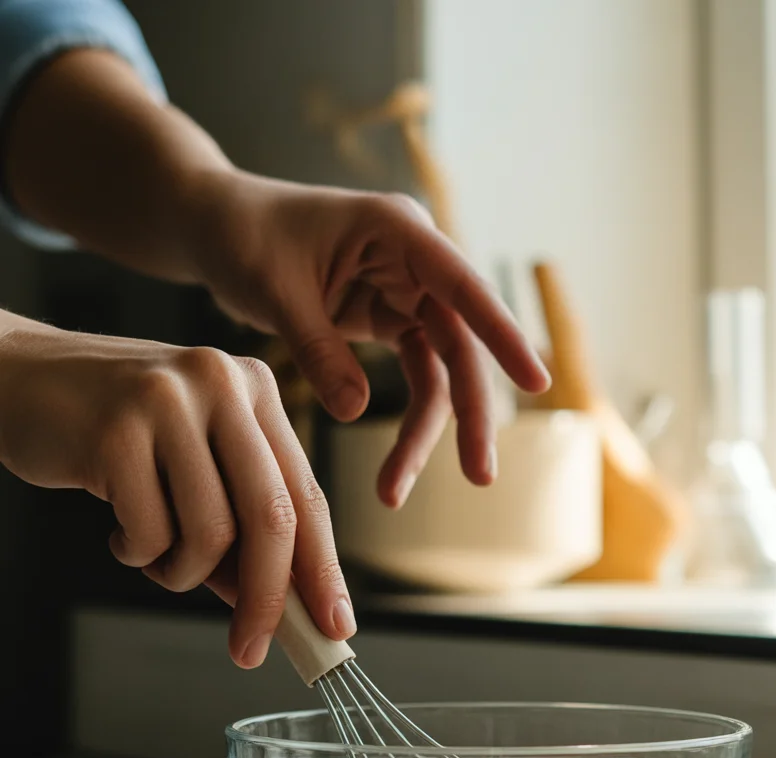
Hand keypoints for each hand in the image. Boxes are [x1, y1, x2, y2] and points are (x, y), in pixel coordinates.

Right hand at [0, 320, 352, 666]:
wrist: (20, 380)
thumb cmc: (117, 433)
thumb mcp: (195, 465)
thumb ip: (240, 527)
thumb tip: (282, 609)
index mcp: (256, 389)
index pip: (307, 495)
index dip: (324, 569)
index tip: (335, 626)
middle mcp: (222, 383)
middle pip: (271, 517)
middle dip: (267, 598)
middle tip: (251, 649)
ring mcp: (169, 401)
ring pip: (210, 532)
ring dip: (182, 573)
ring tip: (155, 557)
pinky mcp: (115, 429)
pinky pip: (149, 532)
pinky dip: (138, 552)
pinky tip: (120, 529)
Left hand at [185, 173, 550, 506]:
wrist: (217, 226)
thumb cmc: (244, 236)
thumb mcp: (275, 291)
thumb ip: (318, 350)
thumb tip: (355, 414)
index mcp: (397, 231)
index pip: (463, 286)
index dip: (503, 335)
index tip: (536, 382)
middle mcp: (415, 261)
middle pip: (461, 344)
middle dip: (469, 414)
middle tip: (479, 475)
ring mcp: (406, 293)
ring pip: (440, 371)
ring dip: (428, 434)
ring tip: (394, 491)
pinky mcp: (389, 321)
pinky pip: (415, 377)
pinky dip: (407, 423)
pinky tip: (391, 468)